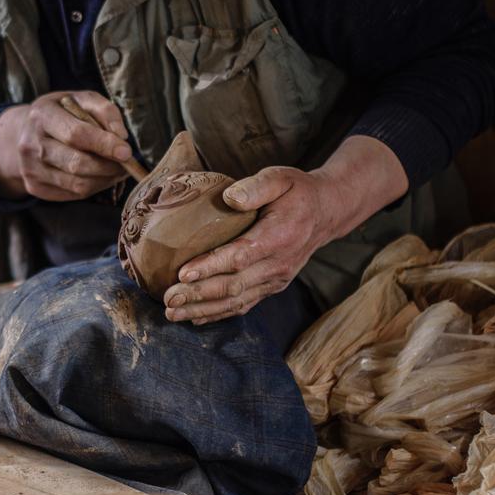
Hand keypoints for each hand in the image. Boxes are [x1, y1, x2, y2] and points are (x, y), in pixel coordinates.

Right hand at [0, 91, 134, 201]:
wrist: (24, 133)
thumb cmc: (61, 113)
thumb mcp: (80, 99)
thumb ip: (104, 110)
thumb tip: (121, 135)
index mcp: (42, 115)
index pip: (75, 134)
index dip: (104, 144)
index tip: (126, 152)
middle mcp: (31, 143)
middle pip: (76, 163)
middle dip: (108, 166)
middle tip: (126, 164)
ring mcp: (30, 168)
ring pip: (77, 184)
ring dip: (105, 179)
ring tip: (116, 170)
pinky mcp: (35, 187)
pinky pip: (73, 194)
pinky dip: (94, 187)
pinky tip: (100, 176)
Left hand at [164, 136, 409, 323]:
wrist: (325, 213)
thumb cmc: (297, 192)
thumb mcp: (280, 177)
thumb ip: (256, 186)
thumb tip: (228, 198)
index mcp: (278, 236)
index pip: (241, 255)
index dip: (211, 266)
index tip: (182, 273)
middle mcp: (278, 264)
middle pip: (234, 285)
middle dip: (198, 294)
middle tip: (168, 299)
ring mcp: (276, 279)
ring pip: (236, 300)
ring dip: (203, 309)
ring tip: (172, 313)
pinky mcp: (272, 287)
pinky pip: (244, 304)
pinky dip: (218, 314)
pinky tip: (194, 317)